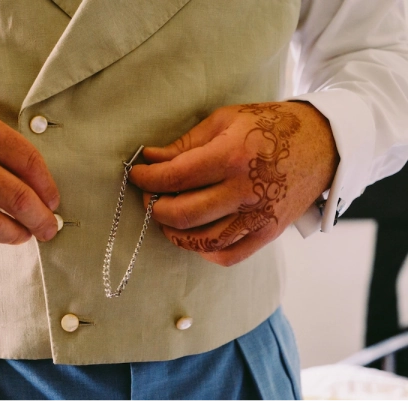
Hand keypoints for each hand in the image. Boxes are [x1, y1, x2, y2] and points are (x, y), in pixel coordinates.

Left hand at [129, 102, 338, 265]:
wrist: (324, 144)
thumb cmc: (270, 126)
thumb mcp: (226, 120)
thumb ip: (185, 144)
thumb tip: (150, 158)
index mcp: (232, 156)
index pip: (174, 177)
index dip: (147, 179)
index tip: (136, 175)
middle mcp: (245, 190)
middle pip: (183, 214)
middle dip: (156, 208)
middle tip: (151, 197)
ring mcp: (259, 216)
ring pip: (203, 242)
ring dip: (175, 233)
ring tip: (168, 217)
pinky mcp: (269, 232)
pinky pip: (229, 255)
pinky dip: (205, 252)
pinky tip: (196, 236)